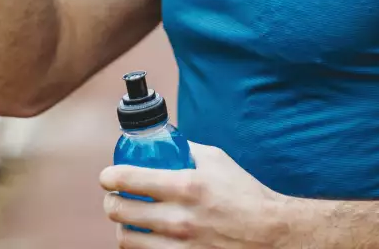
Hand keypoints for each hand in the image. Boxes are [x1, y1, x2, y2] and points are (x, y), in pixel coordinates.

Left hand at [100, 143, 288, 247]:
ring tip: (127, 222)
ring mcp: (181, 248)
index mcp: (186, 186)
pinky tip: (145, 241)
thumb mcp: (217, 160)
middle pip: (119, 211)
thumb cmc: (244, 194)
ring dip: (122, 229)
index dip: (110, 177)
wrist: (271, 235)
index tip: (107, 177)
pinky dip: (140, 248)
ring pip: (126, 240)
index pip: (129, 179)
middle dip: (111, 202)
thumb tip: (162, 140)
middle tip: (115, 198)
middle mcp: (180, 218)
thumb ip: (186, 149)